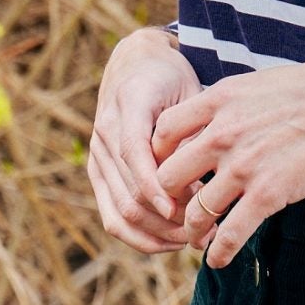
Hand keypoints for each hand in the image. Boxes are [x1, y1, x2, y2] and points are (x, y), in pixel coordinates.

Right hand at [89, 29, 203, 254]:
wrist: (136, 62)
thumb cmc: (171, 77)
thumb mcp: (189, 92)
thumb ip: (190, 132)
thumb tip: (200, 182)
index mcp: (128, 103)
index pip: (134, 152)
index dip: (158, 187)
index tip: (188, 210)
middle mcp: (104, 132)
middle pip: (129, 192)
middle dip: (168, 220)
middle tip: (208, 229)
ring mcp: (97, 155)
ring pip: (120, 212)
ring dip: (157, 234)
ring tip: (194, 239)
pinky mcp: (98, 173)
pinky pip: (112, 216)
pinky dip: (140, 236)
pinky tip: (170, 242)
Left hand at [151, 52, 304, 268]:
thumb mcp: (258, 82)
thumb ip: (228, 102)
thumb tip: (213, 115)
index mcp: (218, 100)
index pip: (162, 132)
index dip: (160, 155)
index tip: (170, 168)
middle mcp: (222, 133)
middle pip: (169, 176)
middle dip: (171, 197)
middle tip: (178, 208)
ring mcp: (243, 166)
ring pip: (195, 211)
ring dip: (192, 230)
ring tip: (195, 238)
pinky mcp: (267, 195)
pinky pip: (228, 234)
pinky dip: (218, 252)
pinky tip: (217, 260)